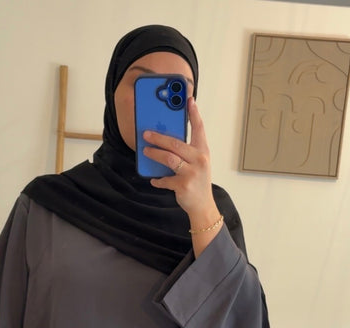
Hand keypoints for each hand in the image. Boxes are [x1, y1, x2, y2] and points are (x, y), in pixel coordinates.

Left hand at [142, 97, 218, 226]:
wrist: (203, 206)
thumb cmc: (198, 182)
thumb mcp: (197, 164)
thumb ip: (186, 152)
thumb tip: (166, 140)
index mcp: (203, 151)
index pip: (199, 128)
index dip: (194, 113)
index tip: (188, 99)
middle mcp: (199, 160)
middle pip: (176, 143)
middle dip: (159, 137)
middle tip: (146, 134)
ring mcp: (192, 173)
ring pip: (169, 159)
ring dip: (154, 154)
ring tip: (146, 151)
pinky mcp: (183, 185)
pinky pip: (165, 179)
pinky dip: (158, 180)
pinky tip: (154, 179)